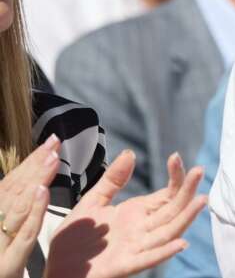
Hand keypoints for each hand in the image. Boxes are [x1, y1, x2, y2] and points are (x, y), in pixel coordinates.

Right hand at [0, 137, 60, 277]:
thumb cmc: (0, 262)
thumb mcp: (2, 236)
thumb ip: (12, 211)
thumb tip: (31, 186)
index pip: (9, 187)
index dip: (28, 164)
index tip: (48, 145)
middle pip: (13, 192)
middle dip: (34, 166)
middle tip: (53, 143)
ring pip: (17, 208)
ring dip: (35, 181)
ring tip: (51, 159)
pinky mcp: (6, 266)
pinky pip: (22, 235)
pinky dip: (32, 212)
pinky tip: (42, 192)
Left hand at [45, 152, 205, 277]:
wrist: (57, 269)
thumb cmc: (75, 240)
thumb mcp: (93, 202)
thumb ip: (112, 180)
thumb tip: (130, 153)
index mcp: (137, 213)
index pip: (167, 194)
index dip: (175, 177)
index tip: (176, 157)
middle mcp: (142, 229)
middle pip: (173, 209)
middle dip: (187, 191)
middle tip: (200, 171)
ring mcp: (136, 247)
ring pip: (168, 231)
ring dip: (186, 217)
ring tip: (200, 200)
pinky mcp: (124, 265)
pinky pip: (148, 258)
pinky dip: (164, 252)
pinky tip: (180, 243)